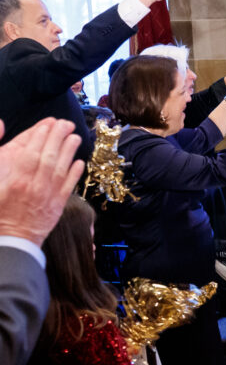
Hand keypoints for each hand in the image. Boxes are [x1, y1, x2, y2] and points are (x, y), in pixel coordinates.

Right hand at [0, 119, 84, 245]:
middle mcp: (34, 187)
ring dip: (69, 151)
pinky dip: (75, 173)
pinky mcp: (58, 206)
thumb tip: (4, 138)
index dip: (40, 137)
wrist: (12, 241)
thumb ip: (0, 163)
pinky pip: (69, 187)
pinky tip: (79, 161)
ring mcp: (48, 196)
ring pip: (61, 169)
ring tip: (75, 137)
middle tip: (65, 123)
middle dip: (57, 138)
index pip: (30, 154)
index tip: (46, 125)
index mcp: (16, 182)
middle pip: (48, 157)